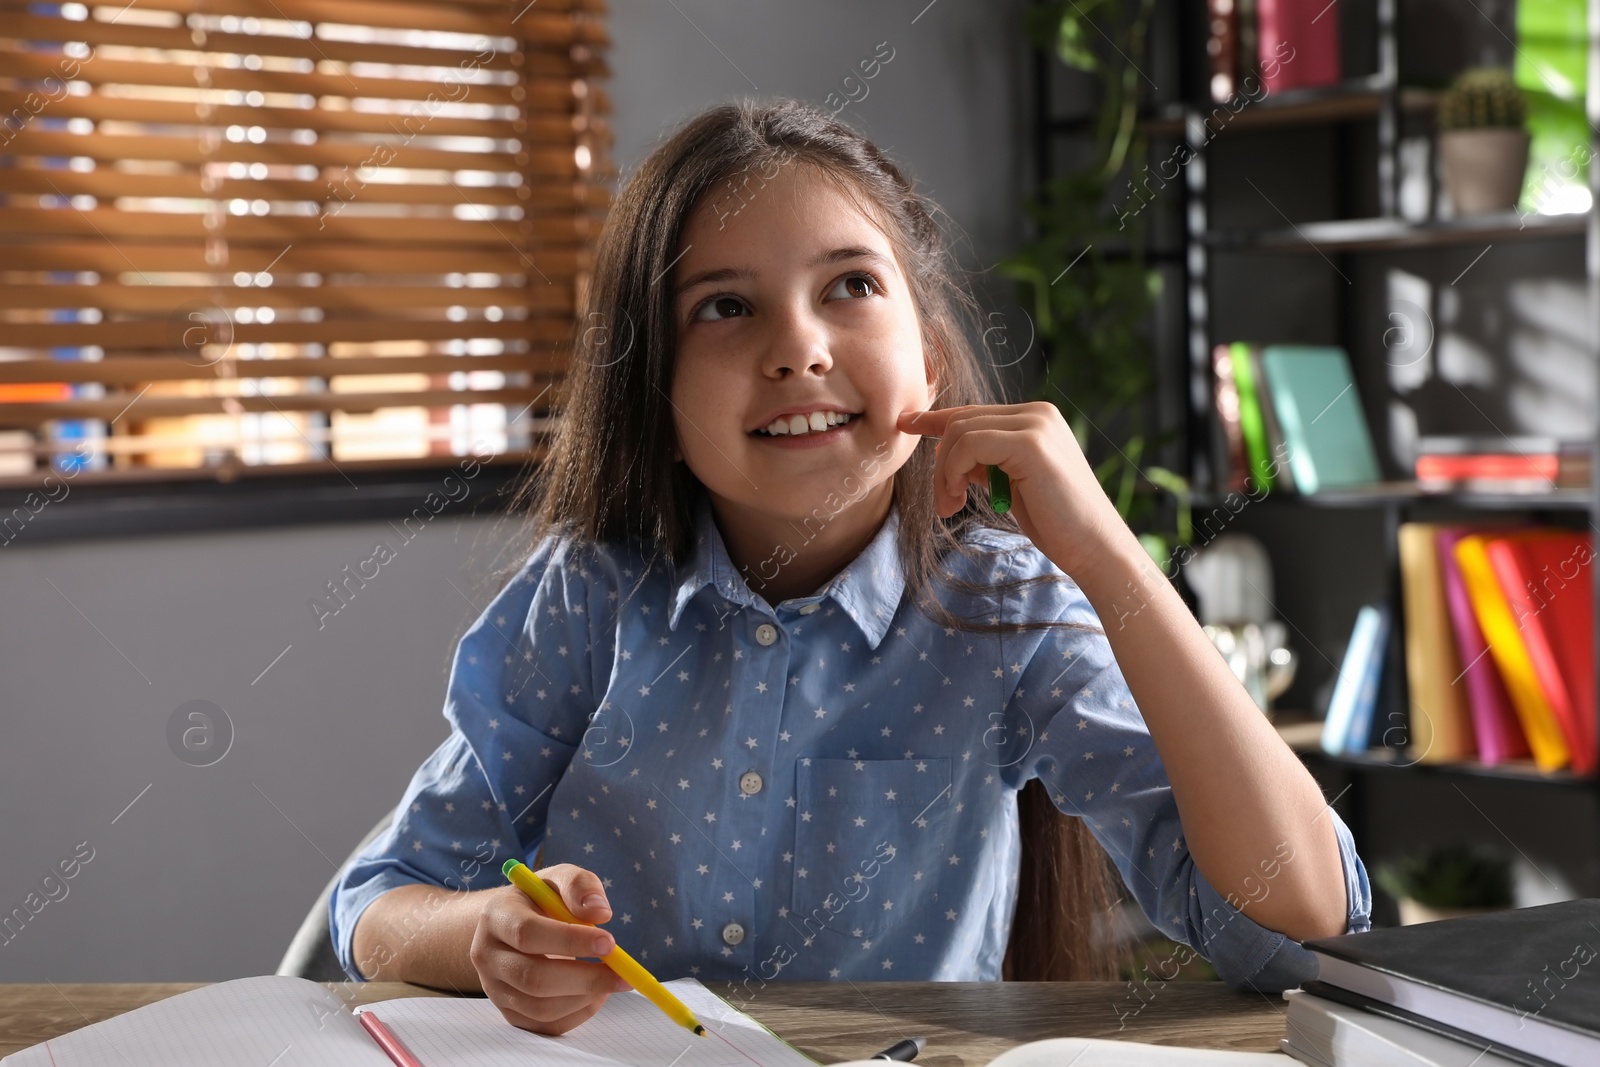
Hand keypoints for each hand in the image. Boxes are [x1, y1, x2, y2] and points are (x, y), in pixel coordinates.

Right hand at [468, 863, 631, 1034]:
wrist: (512, 924)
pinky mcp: (508, 1012)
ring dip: (585, 998)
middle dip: (586, 978)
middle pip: (533, 978)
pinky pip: (545, 1026)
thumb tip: (600, 912)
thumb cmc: (540, 899)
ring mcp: (494, 989)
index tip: (610, 942)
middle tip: (624, 974)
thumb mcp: (558, 878)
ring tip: (611, 981)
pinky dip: (578, 1014)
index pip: (528, 933)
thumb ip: (580, 886)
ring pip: (540, 1008)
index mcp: (495, 916)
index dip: (571, 941)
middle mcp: (487, 955)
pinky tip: (596, 994)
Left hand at [896, 402, 1133, 579]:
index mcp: (1035, 419)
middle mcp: (1038, 412)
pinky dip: (954, 471)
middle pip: (962, 420)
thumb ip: (986, 462)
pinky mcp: (1031, 442)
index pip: (974, 412)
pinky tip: (960, 497)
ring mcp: (1036, 424)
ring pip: (961, 432)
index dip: (935, 419)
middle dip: (940, 462)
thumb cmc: (1056, 522)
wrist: (1095, 547)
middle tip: (942, 504)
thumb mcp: (1011, 484)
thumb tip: (950, 453)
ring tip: (949, 507)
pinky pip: (969, 445)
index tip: (905, 425)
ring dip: (944, 473)